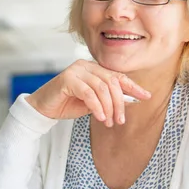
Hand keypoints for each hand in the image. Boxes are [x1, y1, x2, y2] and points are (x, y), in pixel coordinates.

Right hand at [25, 60, 150, 126]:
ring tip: (108, 122)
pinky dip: (96, 107)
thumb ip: (107, 99)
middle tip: (120, 120)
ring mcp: (76, 70)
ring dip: (108, 108)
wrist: (42, 109)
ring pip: (101, 88)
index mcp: (93, 69)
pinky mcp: (67, 79)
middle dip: (119, 103)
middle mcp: (85, 65)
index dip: (133, 87)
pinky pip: (88, 93)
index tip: (146, 97)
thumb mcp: (92, 103)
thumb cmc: (67, 105)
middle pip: (112, 82)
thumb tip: (131, 101)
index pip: (117, 76)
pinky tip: (99, 117)